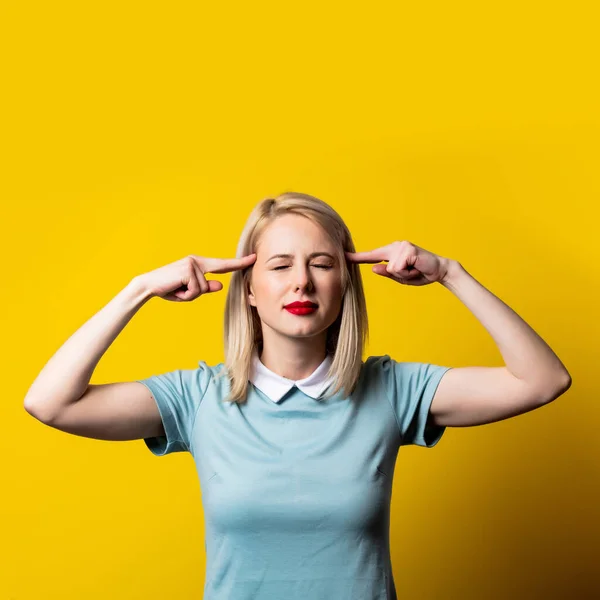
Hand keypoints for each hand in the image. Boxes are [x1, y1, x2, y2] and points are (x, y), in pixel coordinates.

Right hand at [137, 253, 256, 301]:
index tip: (253, 258)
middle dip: (212, 280)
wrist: (148, 286)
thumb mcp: (190, 291)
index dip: (239, 263)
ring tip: (177, 290)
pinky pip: (195, 290)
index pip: (223, 264)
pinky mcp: (188, 270)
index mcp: (199, 264)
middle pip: (214, 276)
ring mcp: (193, 264)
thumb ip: (205, 287)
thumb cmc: (169, 289)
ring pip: (203, 289)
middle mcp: (197, 261)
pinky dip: (186, 295)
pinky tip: (175, 289)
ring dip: (190, 295)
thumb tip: (220, 285)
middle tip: (205, 279)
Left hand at [345, 241, 450, 285]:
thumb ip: (387, 273)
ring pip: (391, 269)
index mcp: (391, 252)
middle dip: (399, 275)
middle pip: (384, 267)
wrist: (440, 270)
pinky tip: (417, 267)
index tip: (344, 257)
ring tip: (415, 270)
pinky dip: (408, 273)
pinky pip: (398, 268)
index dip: (357, 257)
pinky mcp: (408, 249)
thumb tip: (373, 268)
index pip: (372, 255)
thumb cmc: (420, 273)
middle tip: (412, 272)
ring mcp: (401, 246)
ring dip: (404, 274)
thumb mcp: (401, 277)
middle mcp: (395, 246)